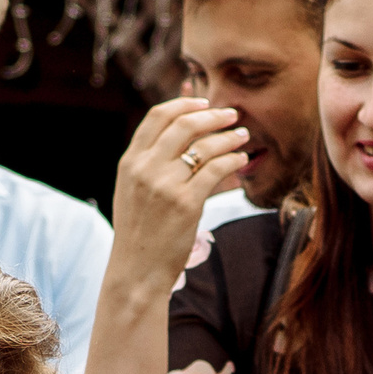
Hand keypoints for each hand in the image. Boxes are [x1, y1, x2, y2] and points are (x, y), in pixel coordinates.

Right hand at [105, 99, 248, 300]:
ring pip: (204, 145)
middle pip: (184, 123)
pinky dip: (233, 160)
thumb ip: (148, 164)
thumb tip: (178, 138)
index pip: (158, 116)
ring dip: (228, 136)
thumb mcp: (132, 192)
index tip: (203, 102)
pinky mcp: (186, 203)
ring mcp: (165, 185)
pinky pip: (216, 170)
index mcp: (130, 162)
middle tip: (231, 114)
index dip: (184, 103)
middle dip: (212, 114)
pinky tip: (241, 160)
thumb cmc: (139, 234)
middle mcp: (145, 168)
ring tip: (242, 135)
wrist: (136, 271)